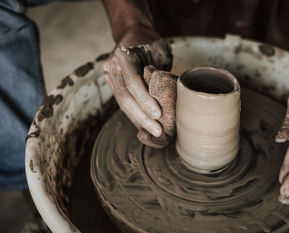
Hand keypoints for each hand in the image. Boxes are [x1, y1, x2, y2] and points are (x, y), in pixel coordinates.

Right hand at [103, 26, 172, 145]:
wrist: (133, 35)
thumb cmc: (151, 43)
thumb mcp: (160, 51)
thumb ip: (161, 70)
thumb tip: (170, 96)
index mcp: (124, 55)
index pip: (133, 82)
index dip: (145, 100)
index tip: (158, 114)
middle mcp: (112, 66)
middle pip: (125, 97)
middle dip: (142, 117)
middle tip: (158, 132)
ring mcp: (110, 76)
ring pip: (122, 104)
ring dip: (138, 120)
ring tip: (153, 133)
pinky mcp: (113, 85)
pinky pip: (123, 103)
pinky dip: (134, 116)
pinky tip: (145, 127)